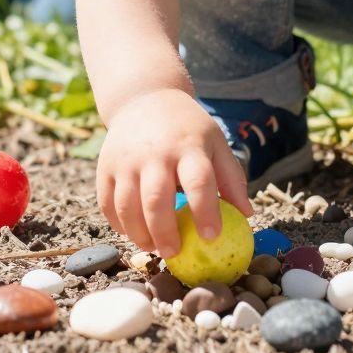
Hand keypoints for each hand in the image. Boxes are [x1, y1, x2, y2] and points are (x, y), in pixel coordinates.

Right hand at [95, 89, 252, 258]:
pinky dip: (118, 224)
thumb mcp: (216, 143)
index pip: (198, 181)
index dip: (206, 211)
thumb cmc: (188, 129)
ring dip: (138, 233)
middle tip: (175, 253)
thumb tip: (246, 215)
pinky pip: (107, 203)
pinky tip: (132, 232)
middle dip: (165, 232)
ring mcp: (126, 160)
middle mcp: (155, 153)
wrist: (145, 98)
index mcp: (188, 146)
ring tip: (153, 247)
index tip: (212, 236)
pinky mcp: (105, 167)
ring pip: (127, 206)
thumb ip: (232, 178)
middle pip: (156, 199)